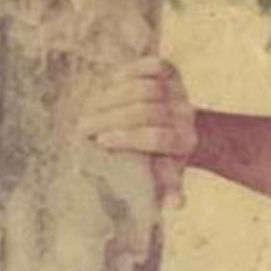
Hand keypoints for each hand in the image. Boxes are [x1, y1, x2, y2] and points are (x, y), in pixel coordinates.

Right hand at [79, 55, 196, 208]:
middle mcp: (186, 116)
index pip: (157, 138)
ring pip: (146, 88)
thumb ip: (167, 191)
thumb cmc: (164, 158)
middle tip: (84, 126)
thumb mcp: (166, 178)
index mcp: (185, 144)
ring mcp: (180, 92)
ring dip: (113, 96)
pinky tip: (110, 83)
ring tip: (91, 107)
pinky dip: (130, 71)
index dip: (128, 138)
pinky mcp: (173, 73)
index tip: (102, 142)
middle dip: (111, 118)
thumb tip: (174, 204)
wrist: (182, 129)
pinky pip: (153, 65)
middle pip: (147, 111)